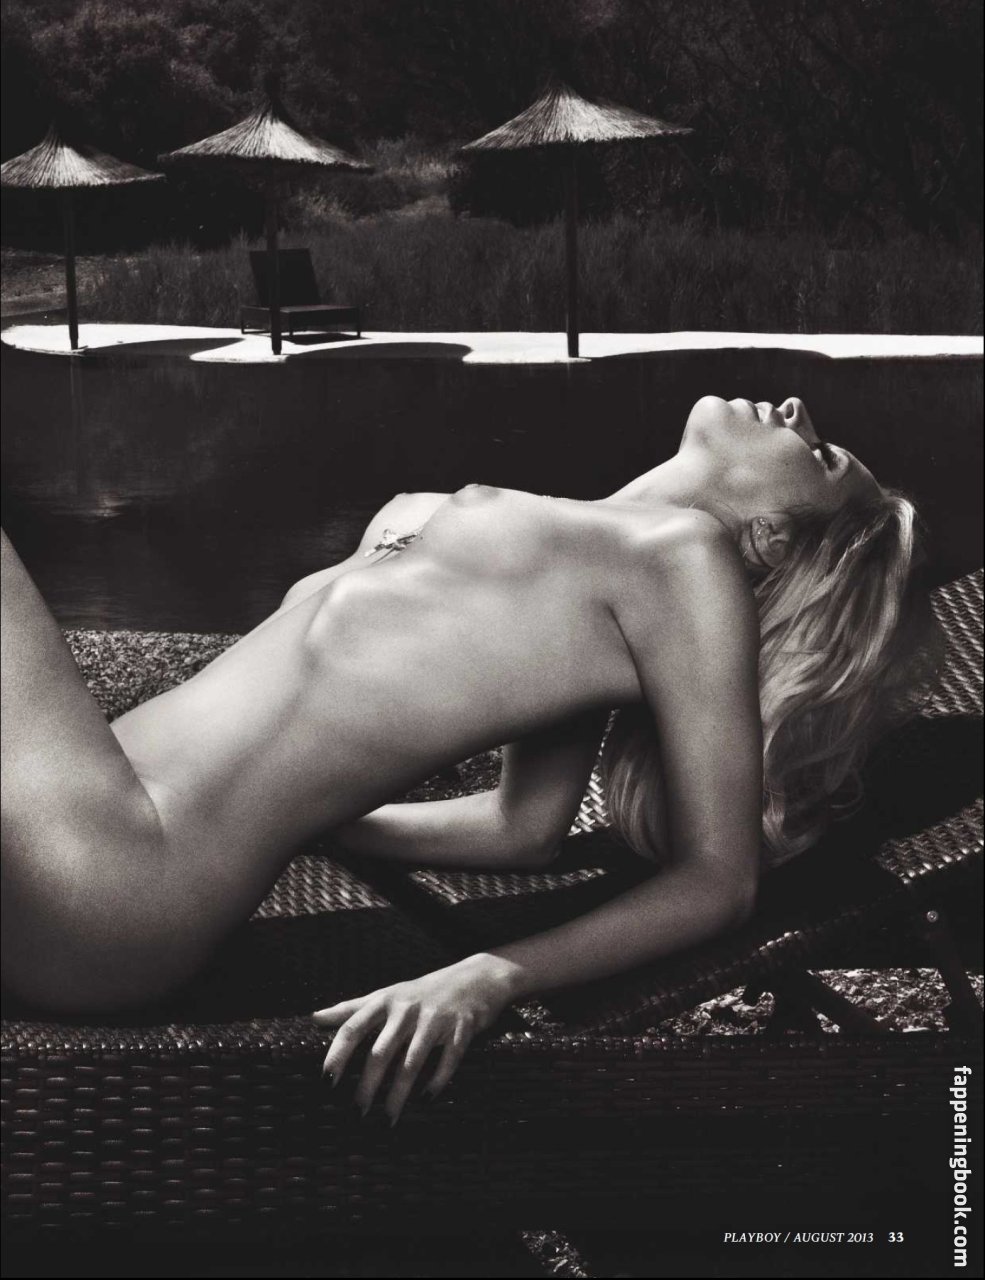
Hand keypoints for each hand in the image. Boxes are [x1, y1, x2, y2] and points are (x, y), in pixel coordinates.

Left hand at [311, 953, 519, 1124]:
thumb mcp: (386, 995)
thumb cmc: (422, 992)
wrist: (475, 979)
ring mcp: (435, 1018)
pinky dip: (436, 1081)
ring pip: (411, 1062)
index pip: (353, 1027)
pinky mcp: (461, 1028)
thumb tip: (314, 1018)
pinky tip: (426, 1100)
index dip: (338, 1054)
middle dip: (367, 1085)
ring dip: (398, 1094)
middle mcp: (407, 1009)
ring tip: (387, 1119)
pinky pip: (448, 1059)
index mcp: (385, 1001)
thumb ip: (351, 1008)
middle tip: (356, 1114)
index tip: (326, 1082)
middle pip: (380, 1051)